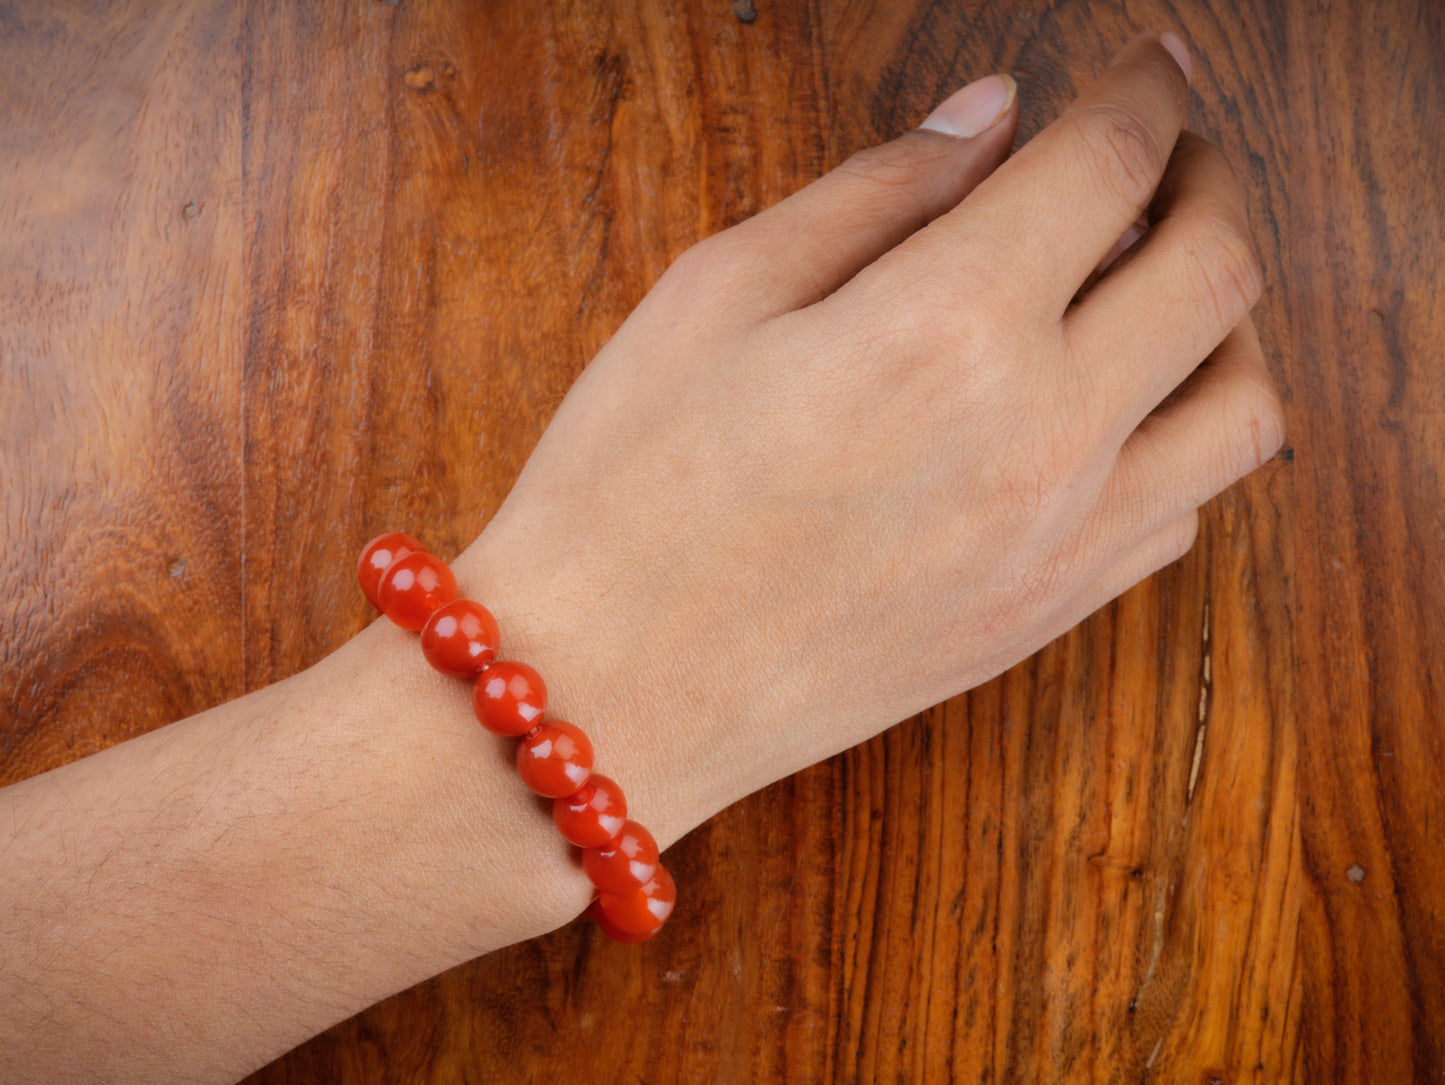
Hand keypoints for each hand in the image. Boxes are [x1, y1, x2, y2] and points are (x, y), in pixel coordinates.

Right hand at [449, 32, 1282, 843]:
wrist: (608, 694)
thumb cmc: (628, 496)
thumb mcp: (718, 295)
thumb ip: (873, 193)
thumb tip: (985, 121)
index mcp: (948, 327)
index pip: (1111, 165)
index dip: (1145, 92)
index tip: (1147, 71)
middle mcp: (1040, 436)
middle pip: (1218, 268)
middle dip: (1210, 178)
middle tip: (1170, 156)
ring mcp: (1059, 543)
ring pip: (1242, 404)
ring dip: (1227, 318)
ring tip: (1162, 286)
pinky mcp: (1045, 618)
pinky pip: (1184, 511)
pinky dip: (1182, 436)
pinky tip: (1116, 411)